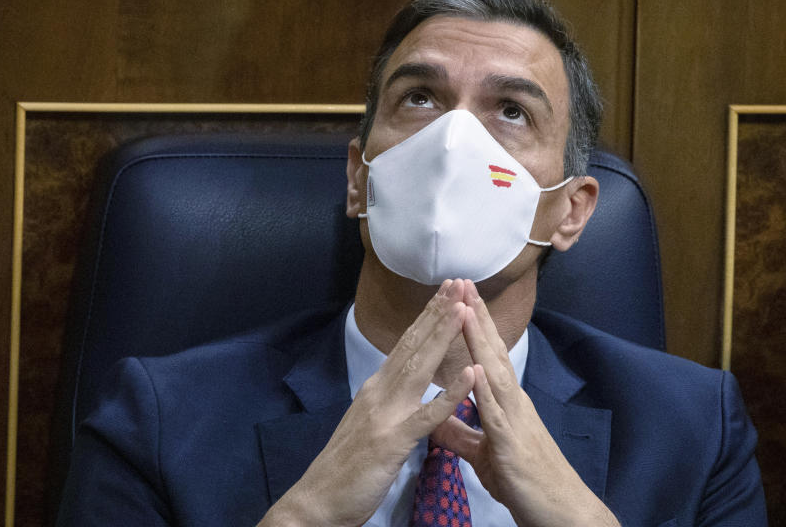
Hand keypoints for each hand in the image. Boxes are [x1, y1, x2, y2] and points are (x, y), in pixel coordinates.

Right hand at [259, 280, 474, 526]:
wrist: (317, 502)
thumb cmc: (345, 467)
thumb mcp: (368, 422)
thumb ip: (387, 400)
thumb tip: (403, 381)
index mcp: (377, 388)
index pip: (406, 344)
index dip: (427, 317)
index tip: (446, 293)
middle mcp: (380, 392)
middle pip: (414, 345)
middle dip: (437, 313)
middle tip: (458, 283)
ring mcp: (386, 414)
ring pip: (419, 368)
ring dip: (443, 338)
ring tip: (463, 310)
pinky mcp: (392, 441)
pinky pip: (427, 416)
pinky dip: (449, 395)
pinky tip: (468, 376)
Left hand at [432, 280, 618, 526]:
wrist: (558, 511)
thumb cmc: (525, 482)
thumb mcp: (485, 454)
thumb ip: (462, 434)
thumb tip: (437, 420)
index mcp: (504, 402)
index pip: (487, 354)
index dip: (474, 326)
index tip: (459, 296)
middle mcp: (512, 402)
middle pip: (493, 351)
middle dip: (477, 316)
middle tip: (463, 282)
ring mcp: (514, 419)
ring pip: (495, 372)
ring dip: (480, 340)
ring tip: (466, 309)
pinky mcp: (512, 443)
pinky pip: (496, 412)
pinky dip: (485, 388)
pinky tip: (476, 367)